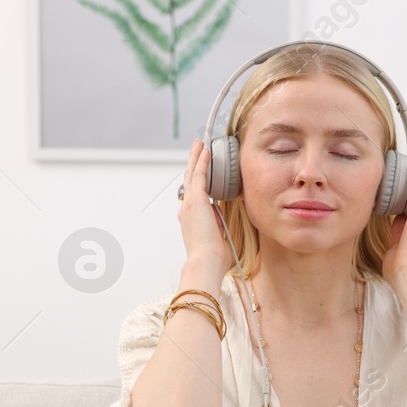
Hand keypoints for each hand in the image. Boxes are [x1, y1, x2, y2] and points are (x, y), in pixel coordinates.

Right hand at [178, 138, 234, 283]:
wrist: (206, 261)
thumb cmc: (213, 257)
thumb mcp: (217, 238)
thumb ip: (218, 226)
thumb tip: (219, 218)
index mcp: (191, 219)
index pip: (195, 196)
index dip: (198, 182)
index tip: (203, 172)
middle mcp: (187, 209)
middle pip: (190, 181)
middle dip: (194, 164)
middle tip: (197, 150)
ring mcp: (190, 204)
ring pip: (192, 174)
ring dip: (196, 158)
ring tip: (199, 144)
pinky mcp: (196, 200)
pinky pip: (199, 175)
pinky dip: (201, 161)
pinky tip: (205, 150)